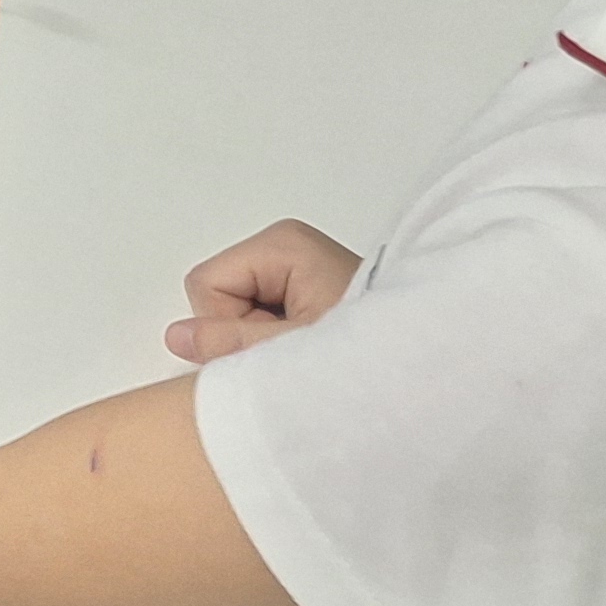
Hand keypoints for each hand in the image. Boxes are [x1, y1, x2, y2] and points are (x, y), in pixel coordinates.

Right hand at [164, 219, 364, 363]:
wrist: (428, 363)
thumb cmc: (374, 350)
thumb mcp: (293, 349)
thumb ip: (230, 343)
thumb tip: (177, 336)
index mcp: (281, 243)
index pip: (208, 286)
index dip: (229, 326)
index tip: (278, 347)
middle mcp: (287, 246)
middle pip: (222, 295)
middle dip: (246, 335)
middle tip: (297, 354)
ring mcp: (298, 267)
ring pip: (240, 310)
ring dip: (264, 342)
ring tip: (311, 355)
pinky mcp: (309, 288)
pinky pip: (264, 315)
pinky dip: (279, 341)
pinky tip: (314, 352)